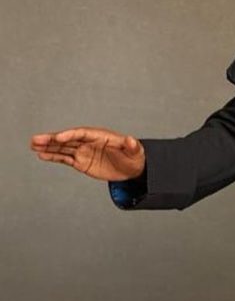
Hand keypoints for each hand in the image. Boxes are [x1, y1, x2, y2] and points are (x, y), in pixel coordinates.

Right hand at [29, 127, 145, 181]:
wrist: (131, 168)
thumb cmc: (133, 156)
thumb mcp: (136, 151)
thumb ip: (132, 145)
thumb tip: (132, 140)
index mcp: (99, 136)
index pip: (82, 133)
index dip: (70, 134)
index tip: (59, 138)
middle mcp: (88, 142)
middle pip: (67, 139)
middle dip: (52, 139)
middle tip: (36, 139)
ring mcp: (83, 151)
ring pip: (62, 148)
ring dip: (48, 147)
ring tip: (33, 145)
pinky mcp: (81, 162)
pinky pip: (64, 158)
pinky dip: (53, 157)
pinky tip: (42, 155)